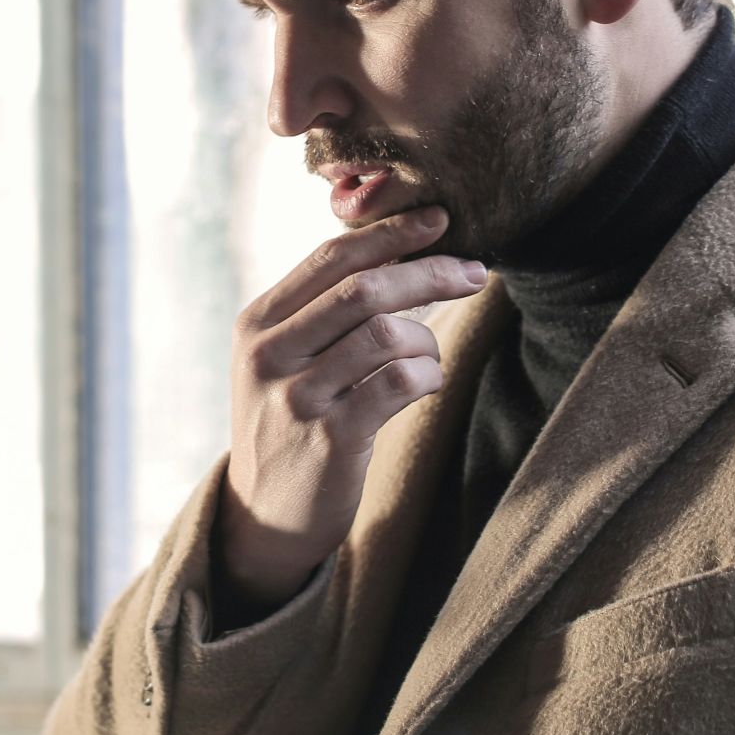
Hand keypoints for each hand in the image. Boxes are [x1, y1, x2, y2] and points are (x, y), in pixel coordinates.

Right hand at [215, 206, 487, 611]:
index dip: (390, 233)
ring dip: (427, 339)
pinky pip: (400, 383)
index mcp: (258, 322)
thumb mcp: (282, 360)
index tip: (438, 219)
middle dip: (429, 272)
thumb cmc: (290, 423)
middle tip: (475, 272)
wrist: (264, 515)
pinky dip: (428, 375)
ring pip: (387, 334)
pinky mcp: (330, 439)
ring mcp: (297, 397)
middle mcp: (270, 354)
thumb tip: (396, 251)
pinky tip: (426, 384)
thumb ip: (321, 311)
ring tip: (429, 357)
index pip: (331, 258)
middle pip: (364, 289)